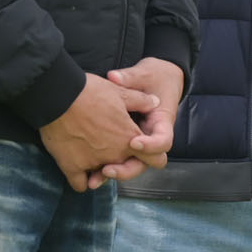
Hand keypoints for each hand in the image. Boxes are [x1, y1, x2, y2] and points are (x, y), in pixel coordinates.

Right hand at [38, 73, 159, 192]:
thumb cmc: (90, 92)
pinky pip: (81, 184)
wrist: (58, 96)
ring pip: (103, 175)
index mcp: (130, 138)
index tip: (141, 150)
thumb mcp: (120, 92)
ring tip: (92, 151)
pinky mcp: (72, 167)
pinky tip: (79, 168)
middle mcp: (115, 155)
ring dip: (100, 167)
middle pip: (126, 167)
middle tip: (110, 143)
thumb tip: (155, 103)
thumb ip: (140, 100)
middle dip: (121, 160)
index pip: (156, 159)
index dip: (152, 155)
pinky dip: (81, 178)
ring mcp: (93, 163)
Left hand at [103, 56, 184, 180]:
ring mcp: (141, 142)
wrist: (161, 78)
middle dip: (128, 168)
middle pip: (147, 162)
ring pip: (132, 165)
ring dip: (115, 172)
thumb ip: (129, 77)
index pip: (163, 141)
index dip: (150, 146)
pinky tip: (88, 174)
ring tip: (93, 178)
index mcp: (162, 121)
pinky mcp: (128, 143)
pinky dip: (107, 167)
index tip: (133, 143)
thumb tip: (113, 77)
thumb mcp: (145, 74)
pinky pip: (120, 159)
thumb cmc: (155, 76)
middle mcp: (153, 136)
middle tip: (107, 168)